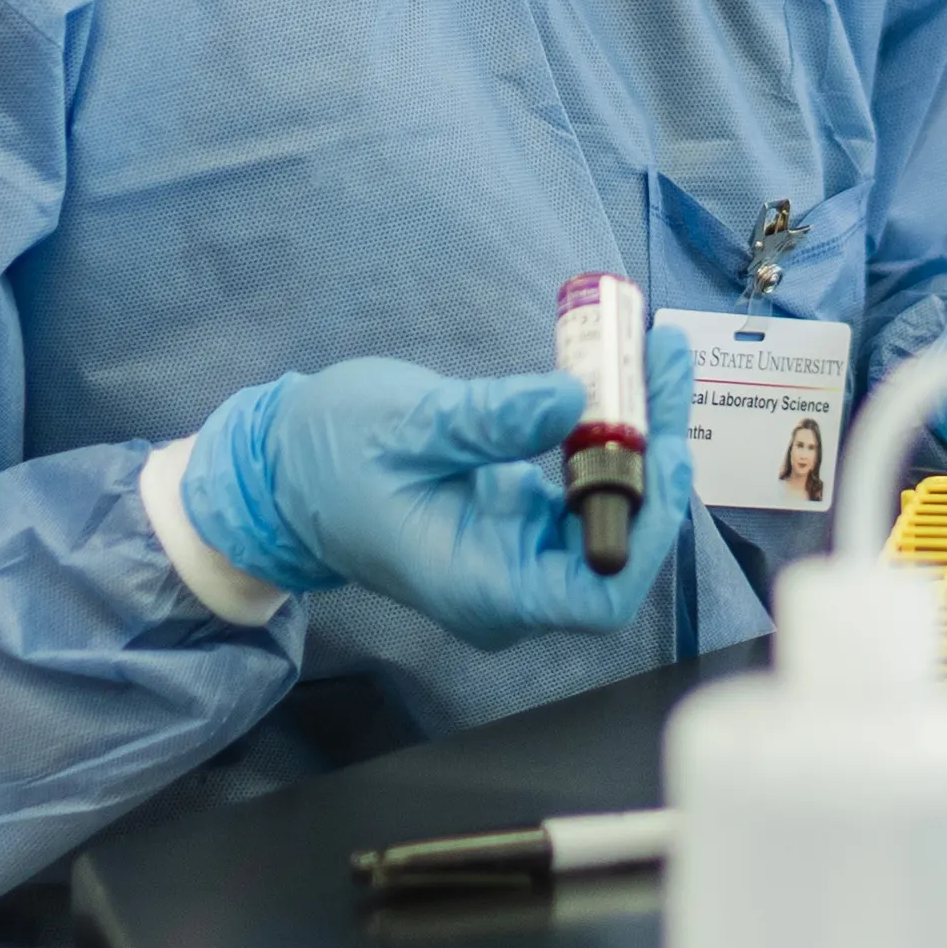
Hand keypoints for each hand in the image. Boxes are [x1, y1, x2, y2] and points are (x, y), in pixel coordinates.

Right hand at [182, 328, 695, 651]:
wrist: (283, 471)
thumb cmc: (328, 456)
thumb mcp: (407, 426)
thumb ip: (490, 420)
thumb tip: (573, 398)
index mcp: (483, 588)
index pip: (601, 594)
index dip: (648, 530)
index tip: (662, 449)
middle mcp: (514, 587)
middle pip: (620, 543)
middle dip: (655, 458)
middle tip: (664, 360)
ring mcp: (522, 556)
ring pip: (613, 512)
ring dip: (642, 437)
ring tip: (654, 353)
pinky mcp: (523, 523)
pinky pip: (587, 489)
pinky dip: (613, 436)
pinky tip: (625, 378)